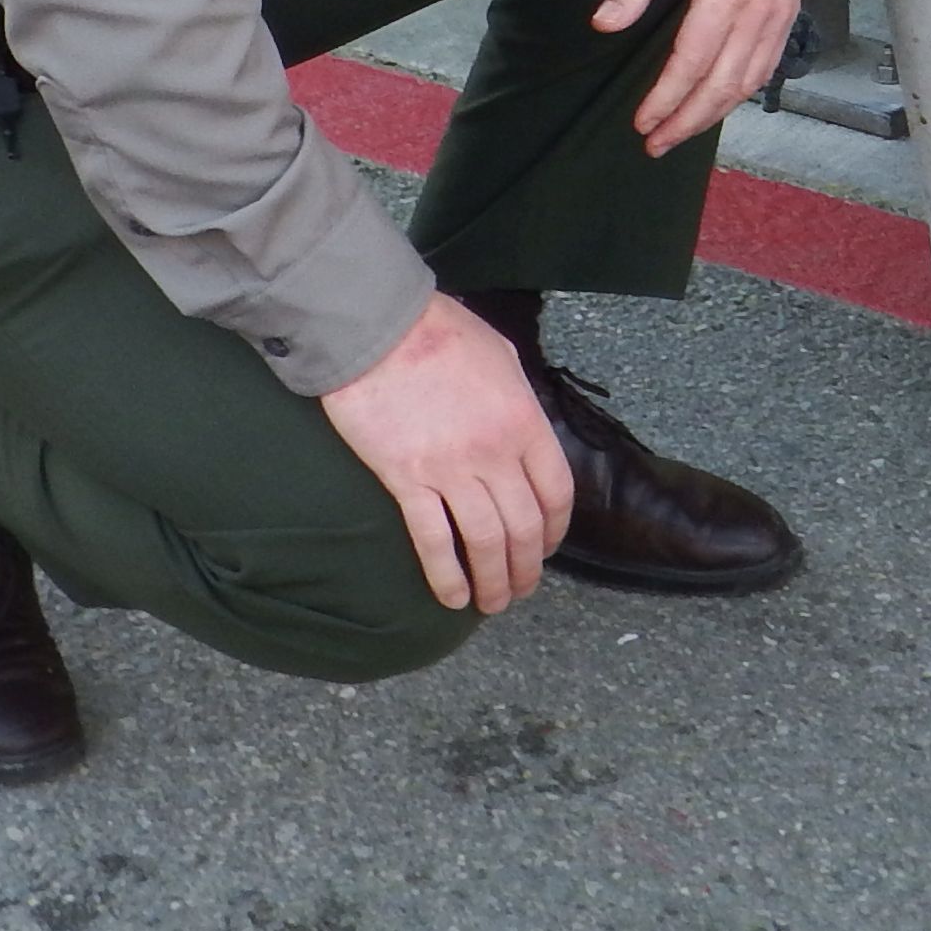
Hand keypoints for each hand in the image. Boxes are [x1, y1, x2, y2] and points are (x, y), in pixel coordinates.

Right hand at [321, 291, 572, 613]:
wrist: (376, 326)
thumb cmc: (437, 329)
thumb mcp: (501, 355)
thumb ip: (518, 398)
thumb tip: (522, 430)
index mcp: (524, 420)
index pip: (555, 492)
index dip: (554, 530)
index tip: (546, 547)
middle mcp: (495, 452)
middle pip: (522, 527)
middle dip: (526, 567)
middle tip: (521, 588)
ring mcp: (451, 469)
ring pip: (484, 542)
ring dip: (493, 581)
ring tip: (492, 603)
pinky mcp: (406, 479)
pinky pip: (433, 540)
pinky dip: (446, 575)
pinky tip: (451, 597)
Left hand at [596, 0, 817, 154]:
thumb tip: (604, 25)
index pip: (692, 62)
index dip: (666, 99)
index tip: (641, 121)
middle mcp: (759, 10)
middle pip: (722, 85)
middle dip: (687, 120)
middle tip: (655, 143)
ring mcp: (780, 12)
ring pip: (749, 81)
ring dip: (715, 113)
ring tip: (682, 131)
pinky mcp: (789, 9)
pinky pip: (768, 64)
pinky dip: (743, 91)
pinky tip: (721, 101)